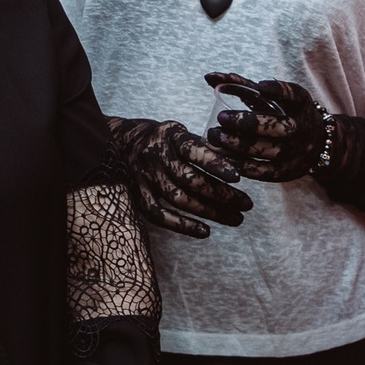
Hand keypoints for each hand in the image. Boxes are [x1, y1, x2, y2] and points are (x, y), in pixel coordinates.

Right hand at [106, 116, 251, 238]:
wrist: (118, 142)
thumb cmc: (160, 139)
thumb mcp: (180, 133)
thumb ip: (205, 147)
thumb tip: (238, 160)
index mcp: (169, 136)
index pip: (193, 150)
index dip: (215, 163)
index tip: (237, 177)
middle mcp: (155, 157)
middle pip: (190, 179)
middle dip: (222, 194)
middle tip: (246, 204)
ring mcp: (145, 178)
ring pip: (179, 199)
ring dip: (210, 211)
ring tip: (235, 218)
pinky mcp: (138, 196)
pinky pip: (159, 215)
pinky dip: (182, 225)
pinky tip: (205, 232)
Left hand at [202, 73, 328, 182]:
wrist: (314, 143)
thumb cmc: (281, 113)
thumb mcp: (270, 96)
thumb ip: (241, 86)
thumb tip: (209, 76)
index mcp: (300, 103)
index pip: (293, 95)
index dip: (278, 91)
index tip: (259, 86)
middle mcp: (301, 127)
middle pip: (279, 127)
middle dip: (249, 123)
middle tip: (221, 118)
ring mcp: (296, 151)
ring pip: (270, 151)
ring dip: (241, 145)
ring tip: (216, 137)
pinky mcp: (288, 171)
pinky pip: (267, 172)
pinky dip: (245, 166)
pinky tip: (225, 159)